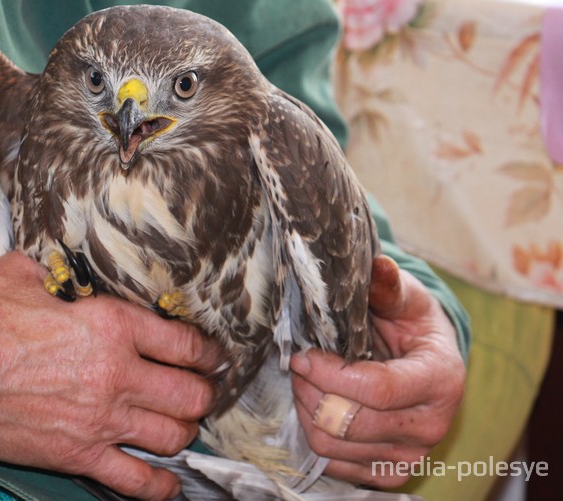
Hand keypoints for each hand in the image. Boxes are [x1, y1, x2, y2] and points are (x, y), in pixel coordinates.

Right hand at [0, 252, 221, 500]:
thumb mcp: (21, 277)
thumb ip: (52, 274)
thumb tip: (54, 269)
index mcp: (112, 325)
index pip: (185, 343)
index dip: (208, 352)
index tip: (213, 356)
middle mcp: (118, 374)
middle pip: (191, 394)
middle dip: (204, 394)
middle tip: (202, 391)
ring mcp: (102, 419)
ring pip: (173, 436)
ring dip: (185, 433)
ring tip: (182, 426)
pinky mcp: (79, 454)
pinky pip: (135, 481)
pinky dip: (159, 486)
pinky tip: (169, 483)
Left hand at [290, 255, 464, 487]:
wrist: (427, 362)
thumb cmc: (413, 325)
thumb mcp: (407, 299)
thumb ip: (389, 287)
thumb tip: (379, 266)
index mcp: (441, 380)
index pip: (376, 389)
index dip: (328, 373)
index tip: (302, 354)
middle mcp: (431, 425)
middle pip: (348, 421)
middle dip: (311, 389)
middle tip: (298, 364)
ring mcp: (411, 455)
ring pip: (332, 443)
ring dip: (307, 409)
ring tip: (304, 381)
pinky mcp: (390, 473)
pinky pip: (333, 463)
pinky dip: (314, 432)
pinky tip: (317, 404)